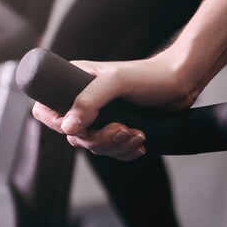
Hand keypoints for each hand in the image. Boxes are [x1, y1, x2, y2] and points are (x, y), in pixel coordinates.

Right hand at [30, 54, 198, 160]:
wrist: (179, 84)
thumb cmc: (149, 75)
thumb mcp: (116, 81)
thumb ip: (89, 100)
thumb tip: (68, 127)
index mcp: (75, 84)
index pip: (46, 109)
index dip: (57, 124)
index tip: (80, 128)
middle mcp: (85, 102)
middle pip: (73, 136)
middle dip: (99, 139)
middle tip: (123, 129)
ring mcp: (101, 118)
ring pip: (94, 146)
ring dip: (117, 147)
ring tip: (138, 135)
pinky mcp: (118, 130)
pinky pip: (112, 151)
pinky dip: (126, 152)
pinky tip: (140, 143)